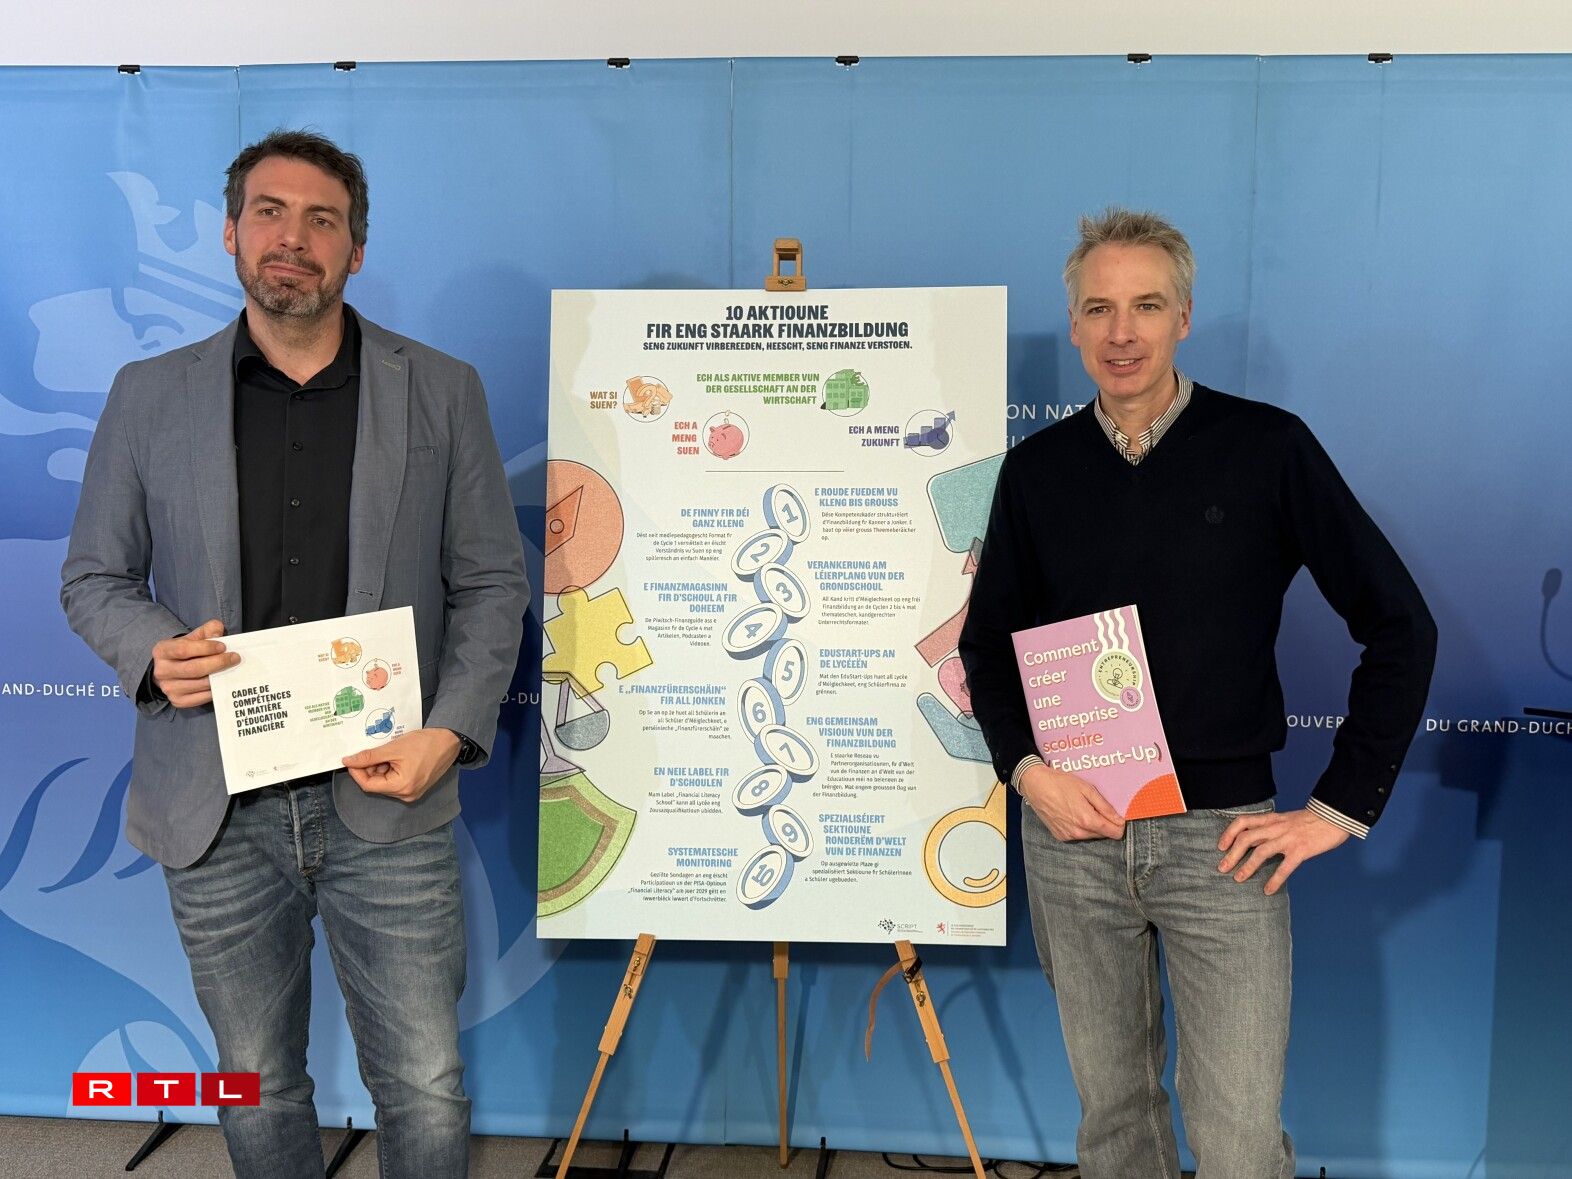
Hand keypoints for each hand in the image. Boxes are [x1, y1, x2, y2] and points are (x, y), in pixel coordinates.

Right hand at [151, 619, 238, 707]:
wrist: (170, 671)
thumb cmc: (185, 652)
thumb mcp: (192, 638)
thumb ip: (206, 631)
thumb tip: (218, 630)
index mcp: (162, 651)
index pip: (183, 649)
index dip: (205, 648)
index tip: (223, 646)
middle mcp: (162, 671)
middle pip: (193, 669)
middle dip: (217, 663)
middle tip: (235, 658)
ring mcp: (169, 688)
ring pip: (200, 684)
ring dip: (219, 676)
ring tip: (232, 669)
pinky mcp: (178, 701)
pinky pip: (201, 697)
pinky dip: (215, 690)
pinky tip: (224, 681)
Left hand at [342, 728, 460, 803]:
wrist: (449, 741)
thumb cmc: (425, 743)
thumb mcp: (393, 748)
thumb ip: (369, 756)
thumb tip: (348, 761)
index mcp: (401, 787)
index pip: (368, 785)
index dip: (356, 772)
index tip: (351, 759)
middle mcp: (406, 795)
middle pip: (377, 785)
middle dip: (370, 769)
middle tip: (370, 752)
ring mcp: (412, 793)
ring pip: (385, 783)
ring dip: (380, 768)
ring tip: (386, 752)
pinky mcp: (416, 787)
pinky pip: (395, 781)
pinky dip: (390, 770)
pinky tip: (394, 757)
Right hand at [1019, 762, 1124, 841]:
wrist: (1035, 785)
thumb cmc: (1061, 783)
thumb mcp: (1087, 789)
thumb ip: (1105, 807)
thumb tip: (1119, 820)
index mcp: (1087, 820)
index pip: (1114, 833)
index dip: (1119, 824)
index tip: (1117, 815)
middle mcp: (1078, 832)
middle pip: (1103, 835)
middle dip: (1105, 823)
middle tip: (1096, 806)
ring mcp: (1068, 836)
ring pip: (1091, 836)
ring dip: (1092, 825)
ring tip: (1082, 808)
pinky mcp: (1060, 836)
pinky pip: (1078, 835)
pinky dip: (1080, 827)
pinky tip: (1072, 813)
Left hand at [1217, 807, 1349, 894]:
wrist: (1334, 817)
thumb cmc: (1309, 821)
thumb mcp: (1285, 819)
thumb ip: (1270, 828)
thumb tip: (1255, 842)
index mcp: (1271, 819)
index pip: (1243, 822)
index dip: (1228, 834)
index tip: (1220, 846)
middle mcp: (1276, 828)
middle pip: (1246, 838)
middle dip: (1231, 854)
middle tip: (1222, 868)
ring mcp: (1288, 839)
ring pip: (1260, 852)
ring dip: (1247, 867)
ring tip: (1238, 879)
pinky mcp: (1301, 850)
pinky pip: (1284, 867)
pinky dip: (1274, 880)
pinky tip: (1268, 890)